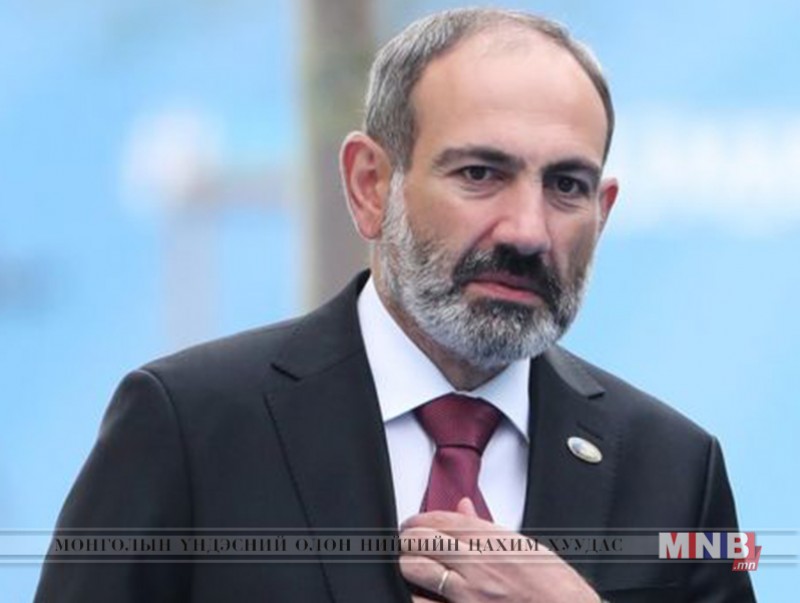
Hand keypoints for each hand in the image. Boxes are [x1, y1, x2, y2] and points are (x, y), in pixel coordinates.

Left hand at [399, 498, 598, 602]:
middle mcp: (478, 566)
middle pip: (421, 541)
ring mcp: (469, 596)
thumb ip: (487, 527)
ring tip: (414, 570)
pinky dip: (419, 598)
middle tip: (409, 544)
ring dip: (410, 569)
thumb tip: (463, 505)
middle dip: (410, 540)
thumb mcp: (527, 549)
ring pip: (415, 571)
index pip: (441, 519)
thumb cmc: (557, 590)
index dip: (420, 519)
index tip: (413, 523)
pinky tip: (423, 596)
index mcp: (494, 542)